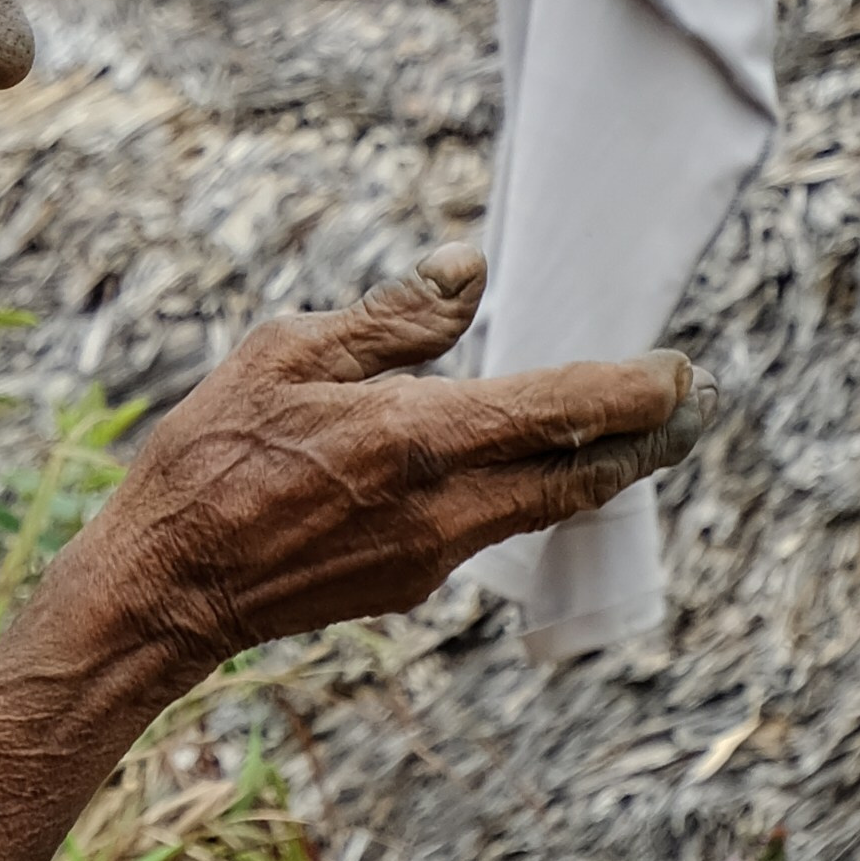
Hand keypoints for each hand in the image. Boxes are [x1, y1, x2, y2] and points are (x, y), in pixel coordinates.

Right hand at [93, 246, 712, 660]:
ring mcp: (432, 556)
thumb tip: (468, 274)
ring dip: (584, 468)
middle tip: (692, 408)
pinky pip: (484, 530)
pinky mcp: (408, 586)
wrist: (167, 586)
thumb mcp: (285, 354)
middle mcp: (446, 506)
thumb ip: (389, 319)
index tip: (682, 372)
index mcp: (420, 435)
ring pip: (539, 508)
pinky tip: (502, 468)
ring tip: (617, 432)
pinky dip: (516, 493)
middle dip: (645, 439)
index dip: (635, 391)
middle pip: (580, 474)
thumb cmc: (210, 455)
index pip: (562, 408)